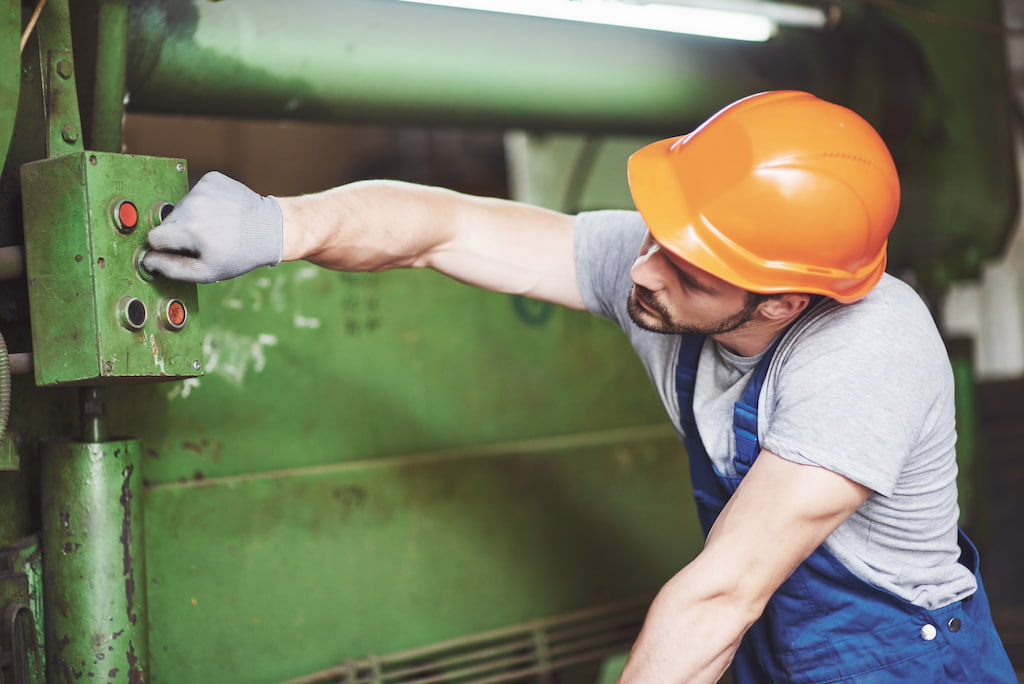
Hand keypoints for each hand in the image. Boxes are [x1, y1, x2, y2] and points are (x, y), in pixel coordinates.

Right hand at [142, 171, 282, 282]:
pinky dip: (204, 203)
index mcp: (189, 229)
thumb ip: (172, 268)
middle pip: (168, 221)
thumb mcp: (206, 271)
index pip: (155, 237)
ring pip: (181, 207)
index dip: (168, 248)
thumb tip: (146, 260)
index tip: (185, 251)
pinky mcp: (212, 178)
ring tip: (218, 226)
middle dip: (181, 233)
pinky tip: (222, 212)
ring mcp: (203, 188)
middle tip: (207, 240)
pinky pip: (196, 193)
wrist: (271, 229)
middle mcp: (192, 204)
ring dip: (193, 218)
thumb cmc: (239, 254)